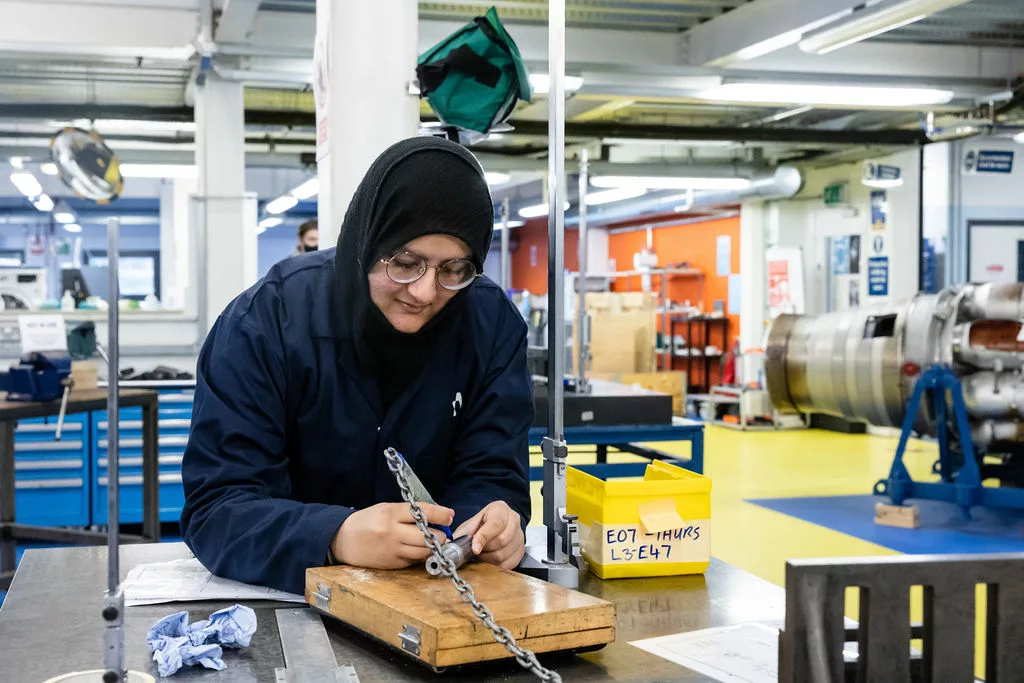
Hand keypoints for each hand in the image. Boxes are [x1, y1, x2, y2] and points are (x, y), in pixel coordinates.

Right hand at [332, 502, 452, 568]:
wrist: (343, 540)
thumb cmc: (367, 521)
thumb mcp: (386, 508)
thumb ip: (409, 511)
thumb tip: (436, 513)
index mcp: (391, 514)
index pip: (422, 512)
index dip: (440, 514)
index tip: (449, 515)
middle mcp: (392, 532)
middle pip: (427, 536)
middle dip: (440, 535)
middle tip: (443, 532)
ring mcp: (392, 550)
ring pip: (423, 551)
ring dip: (433, 547)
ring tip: (434, 542)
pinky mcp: (391, 564)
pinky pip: (414, 561)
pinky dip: (420, 556)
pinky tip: (419, 550)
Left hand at [452, 501, 523, 568]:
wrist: (494, 527)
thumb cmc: (480, 525)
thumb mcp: (470, 525)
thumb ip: (463, 534)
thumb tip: (449, 546)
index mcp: (500, 509)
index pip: (495, 524)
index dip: (484, 537)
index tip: (475, 549)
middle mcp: (514, 520)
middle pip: (501, 541)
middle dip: (485, 549)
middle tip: (476, 550)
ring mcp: (520, 536)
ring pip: (504, 554)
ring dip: (489, 559)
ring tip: (482, 554)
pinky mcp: (521, 550)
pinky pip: (508, 564)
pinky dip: (495, 565)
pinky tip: (489, 559)